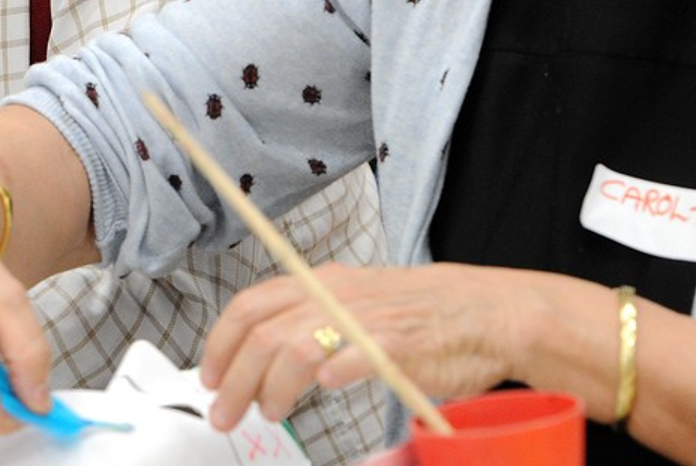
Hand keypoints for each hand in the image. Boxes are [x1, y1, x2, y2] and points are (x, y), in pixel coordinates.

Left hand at [199, 263, 536, 429]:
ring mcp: (364, 319)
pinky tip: (324, 390)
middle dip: (235, 380)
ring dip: (272, 388)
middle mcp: (335, 295)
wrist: (486, 311)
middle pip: (262, 334)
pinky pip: (351, 357)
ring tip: (271, 413)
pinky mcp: (396, 345)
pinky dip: (331, 373)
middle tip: (225, 413)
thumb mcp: (354, 303)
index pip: (250, 305)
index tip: (209, 377)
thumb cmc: (420, 314)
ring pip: (293, 349)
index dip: (220, 343)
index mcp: (320, 282)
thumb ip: (311, 322)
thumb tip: (262, 357)